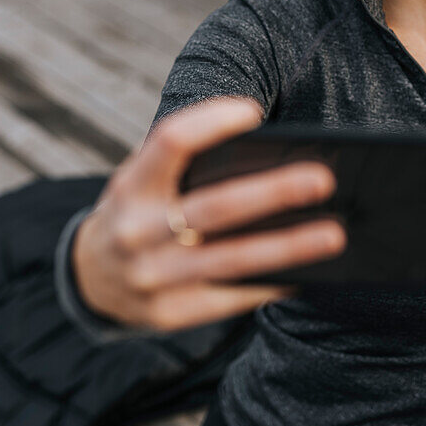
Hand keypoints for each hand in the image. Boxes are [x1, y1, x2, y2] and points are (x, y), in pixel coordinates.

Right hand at [72, 96, 346, 331]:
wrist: (90, 279)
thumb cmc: (137, 213)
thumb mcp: (143, 181)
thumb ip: (185, 168)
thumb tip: (269, 156)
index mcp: (131, 186)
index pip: (169, 143)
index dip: (210, 123)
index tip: (254, 112)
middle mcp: (136, 232)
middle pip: (213, 208)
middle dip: (270, 193)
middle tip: (321, 178)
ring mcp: (153, 278)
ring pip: (231, 260)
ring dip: (287, 247)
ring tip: (334, 234)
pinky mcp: (171, 314)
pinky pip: (232, 297)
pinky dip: (272, 283)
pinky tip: (310, 272)